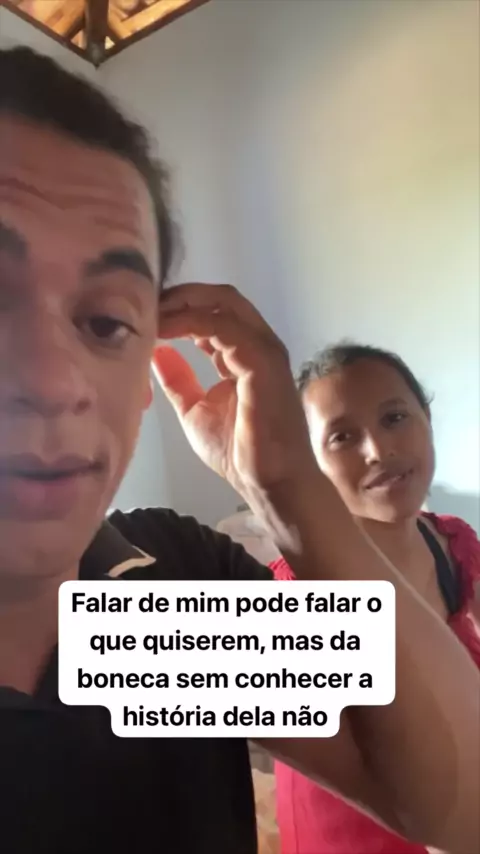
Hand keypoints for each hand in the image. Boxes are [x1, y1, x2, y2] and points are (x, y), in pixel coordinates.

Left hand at [152, 283, 316, 497]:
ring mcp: (263, 349)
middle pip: (220, 298)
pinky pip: (224, 327)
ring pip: (223, 304)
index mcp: (242, 354)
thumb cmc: (239, 452)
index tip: (144, 315)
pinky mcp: (263, 361)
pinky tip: (165, 331)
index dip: (178, 308)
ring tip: (151, 314)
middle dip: (180, 295)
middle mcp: (256, 344)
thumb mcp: (195, 410)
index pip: (211, 313)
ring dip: (183, 303)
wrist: (268, 482)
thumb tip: (158, 352)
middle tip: (146, 305)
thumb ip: (179, 381)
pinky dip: (191, 322)